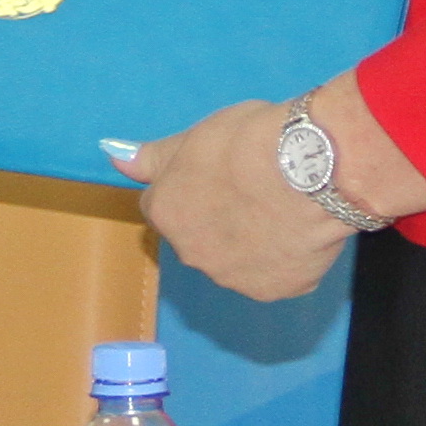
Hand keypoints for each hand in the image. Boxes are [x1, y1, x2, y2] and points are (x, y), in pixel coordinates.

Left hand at [107, 75, 425, 303]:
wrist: (312, 169)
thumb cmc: (249, 143)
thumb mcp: (194, 136)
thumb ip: (154, 157)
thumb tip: (114, 159)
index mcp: (167, 213)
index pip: (165, 205)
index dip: (191, 187)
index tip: (217, 173)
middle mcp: (193, 254)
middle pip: (199, 237)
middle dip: (217, 219)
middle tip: (250, 188)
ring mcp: (236, 277)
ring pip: (237, 259)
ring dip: (250, 240)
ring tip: (282, 206)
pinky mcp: (280, 289)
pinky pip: (279, 273)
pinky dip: (287, 256)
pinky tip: (302, 227)